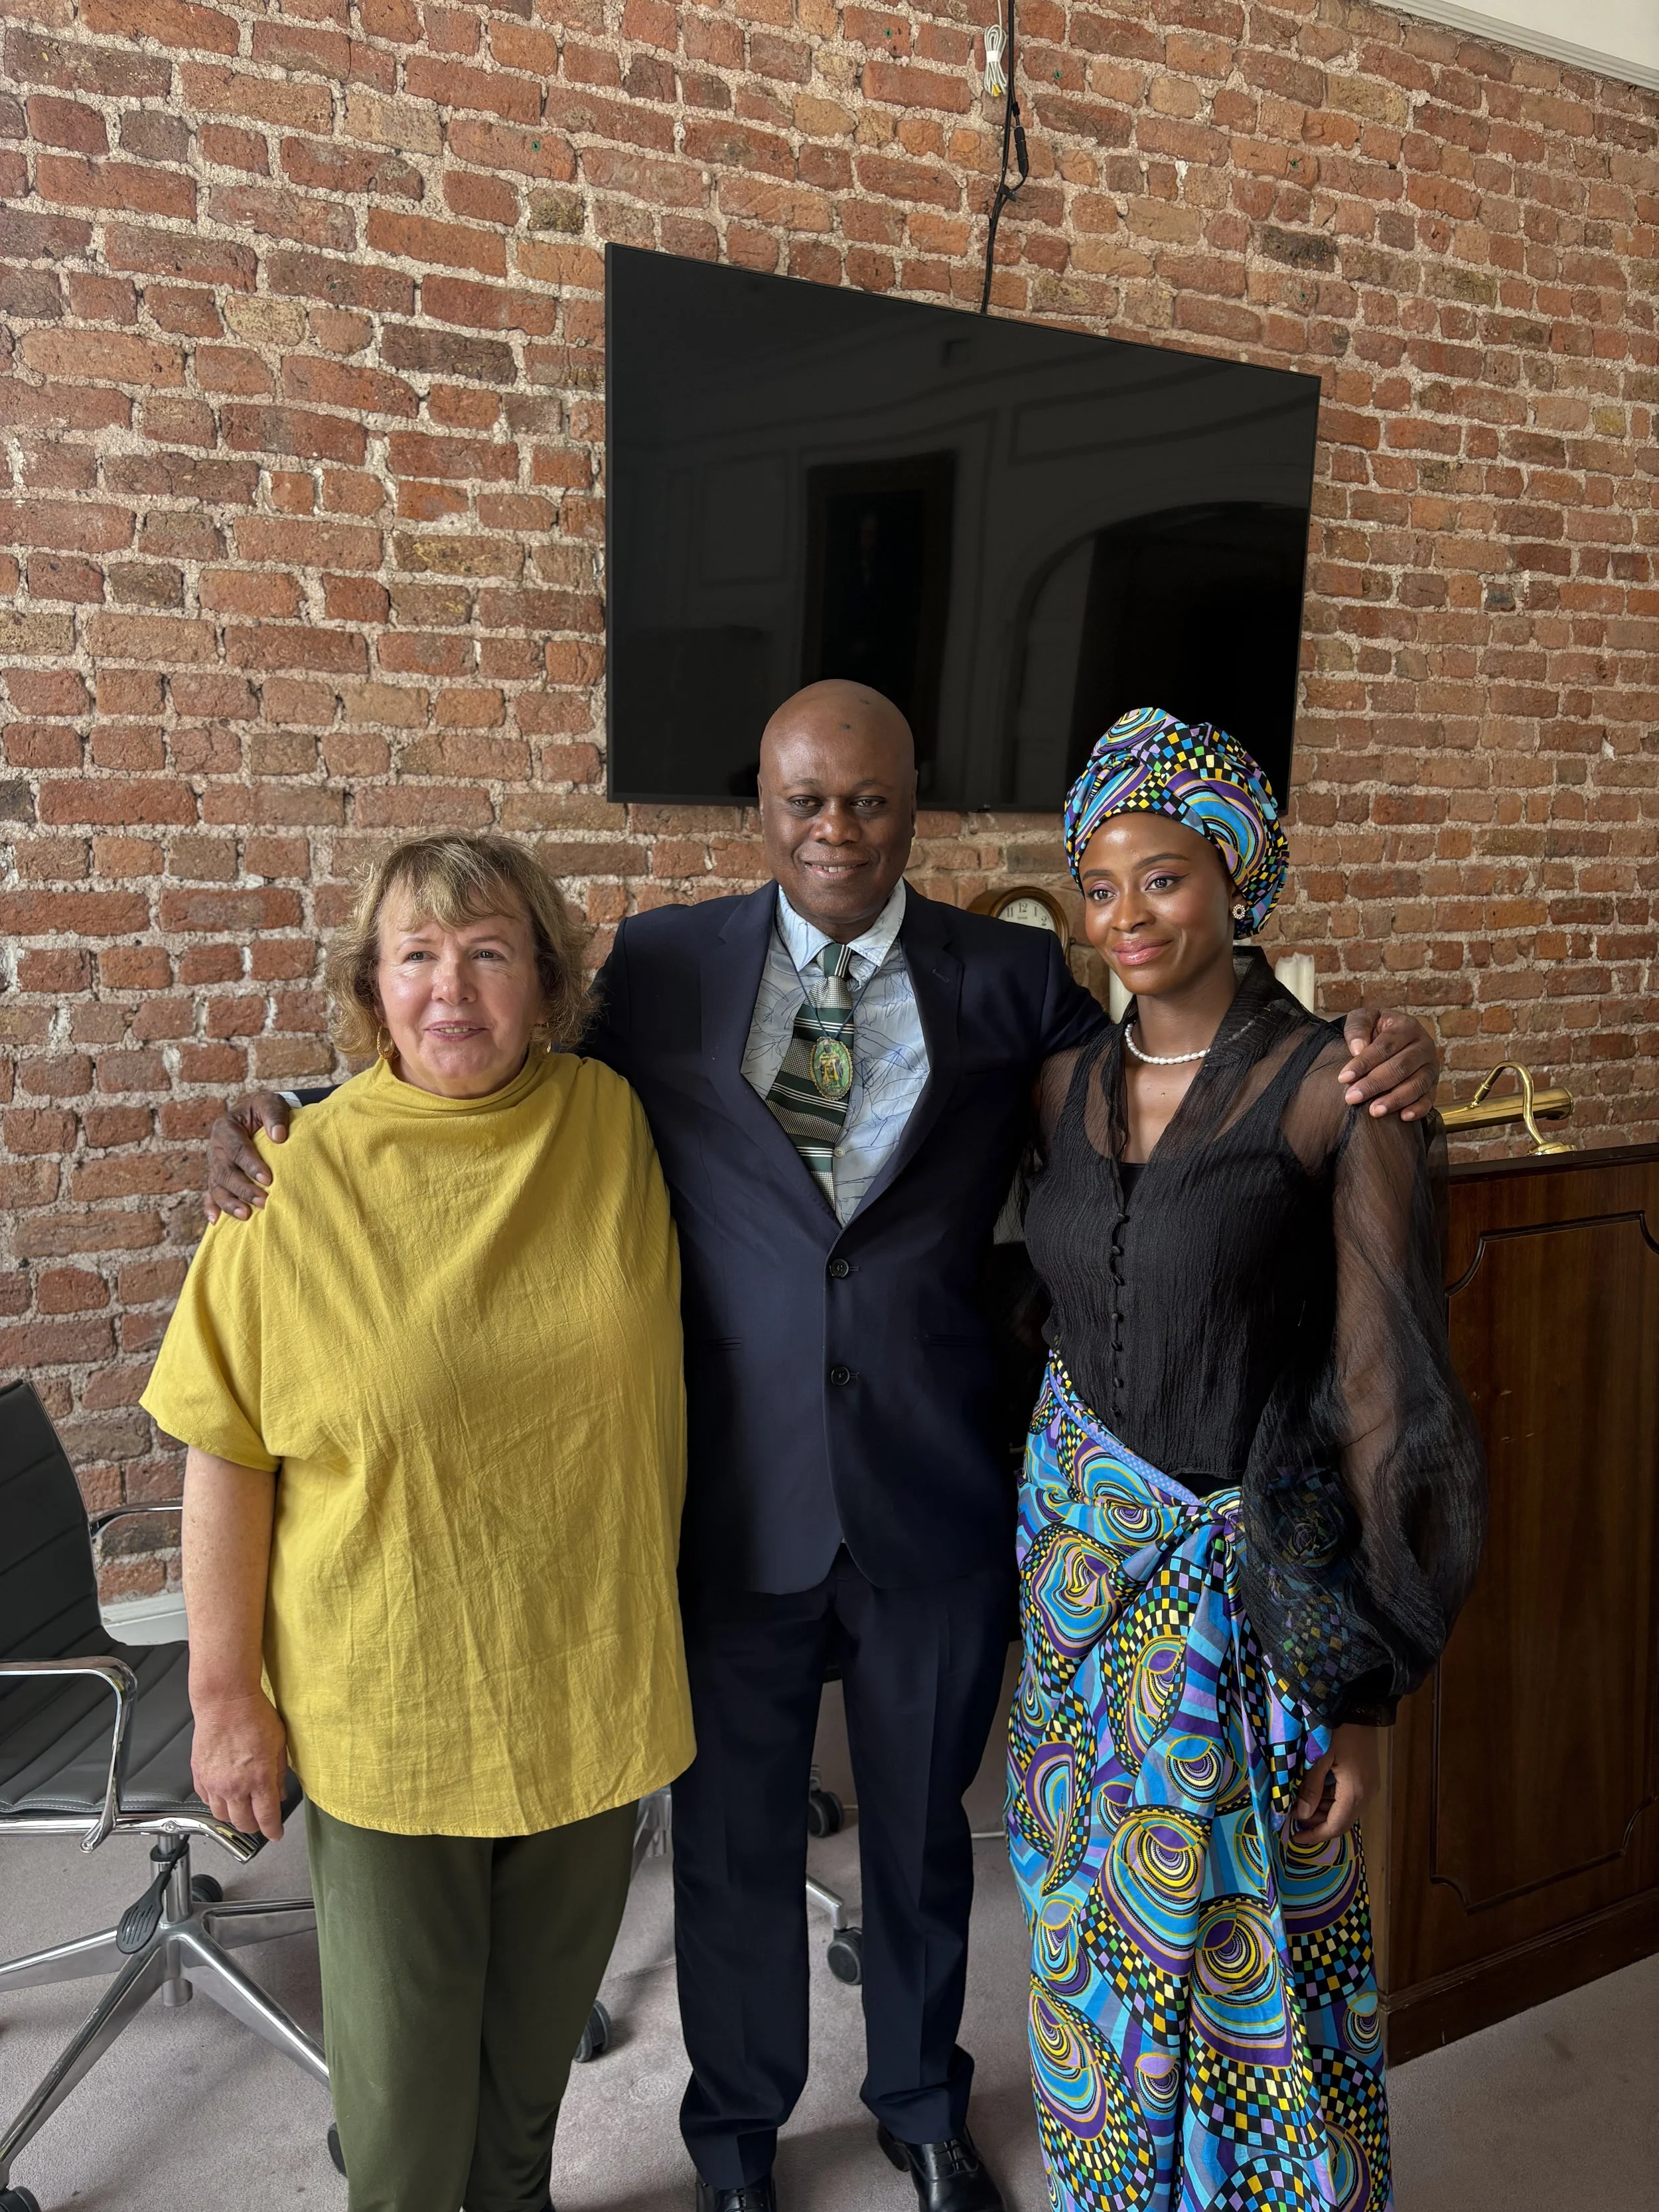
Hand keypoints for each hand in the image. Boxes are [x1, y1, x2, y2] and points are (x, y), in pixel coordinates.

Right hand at [189, 1687, 288, 1840]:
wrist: (225, 1701)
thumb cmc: (254, 1715)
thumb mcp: (279, 1744)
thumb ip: (279, 1772)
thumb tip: (280, 1792)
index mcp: (259, 1779)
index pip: (266, 1817)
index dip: (273, 1830)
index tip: (275, 1834)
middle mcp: (235, 1785)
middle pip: (243, 1823)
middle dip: (254, 1826)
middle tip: (260, 1821)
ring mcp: (214, 1783)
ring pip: (222, 1816)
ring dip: (234, 1817)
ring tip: (242, 1810)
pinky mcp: (199, 1775)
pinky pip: (206, 1800)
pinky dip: (216, 1803)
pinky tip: (224, 1796)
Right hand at [205, 1091, 289, 1223]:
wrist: (257, 1116)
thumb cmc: (265, 1111)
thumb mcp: (271, 1103)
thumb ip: (274, 1115)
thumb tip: (279, 1136)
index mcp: (225, 1128)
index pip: (237, 1148)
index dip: (251, 1165)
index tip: (268, 1179)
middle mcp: (216, 1148)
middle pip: (225, 1171)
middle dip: (243, 1188)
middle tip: (263, 1201)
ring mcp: (215, 1164)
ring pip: (217, 1186)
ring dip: (230, 1203)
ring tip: (246, 1215)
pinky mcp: (217, 1177)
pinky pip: (210, 1194)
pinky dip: (211, 1207)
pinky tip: (215, 1221)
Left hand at [1293, 1722, 1379, 1843]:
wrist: (1360, 1708)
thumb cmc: (1337, 1731)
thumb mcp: (1319, 1758)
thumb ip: (1311, 1789)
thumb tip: (1302, 1817)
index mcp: (1354, 1793)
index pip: (1335, 1826)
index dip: (1315, 1835)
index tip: (1295, 1838)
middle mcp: (1366, 1794)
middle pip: (1341, 1821)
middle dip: (1317, 1823)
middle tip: (1294, 1816)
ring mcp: (1369, 1786)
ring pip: (1346, 1810)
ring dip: (1324, 1811)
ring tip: (1301, 1803)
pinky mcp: (1368, 1778)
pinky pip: (1350, 1798)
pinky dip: (1332, 1800)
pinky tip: (1316, 1790)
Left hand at [1339, 1011, 1438, 1122]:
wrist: (1390, 1036)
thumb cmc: (1374, 1029)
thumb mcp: (1364, 1018)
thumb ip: (1358, 1028)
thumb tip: (1357, 1049)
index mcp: (1407, 1026)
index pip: (1385, 1046)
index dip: (1364, 1062)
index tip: (1344, 1077)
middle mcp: (1423, 1046)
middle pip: (1400, 1067)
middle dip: (1375, 1083)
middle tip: (1352, 1098)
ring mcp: (1430, 1067)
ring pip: (1416, 1084)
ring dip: (1395, 1099)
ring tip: (1374, 1111)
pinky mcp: (1432, 1085)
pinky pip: (1429, 1099)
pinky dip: (1418, 1109)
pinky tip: (1403, 1117)